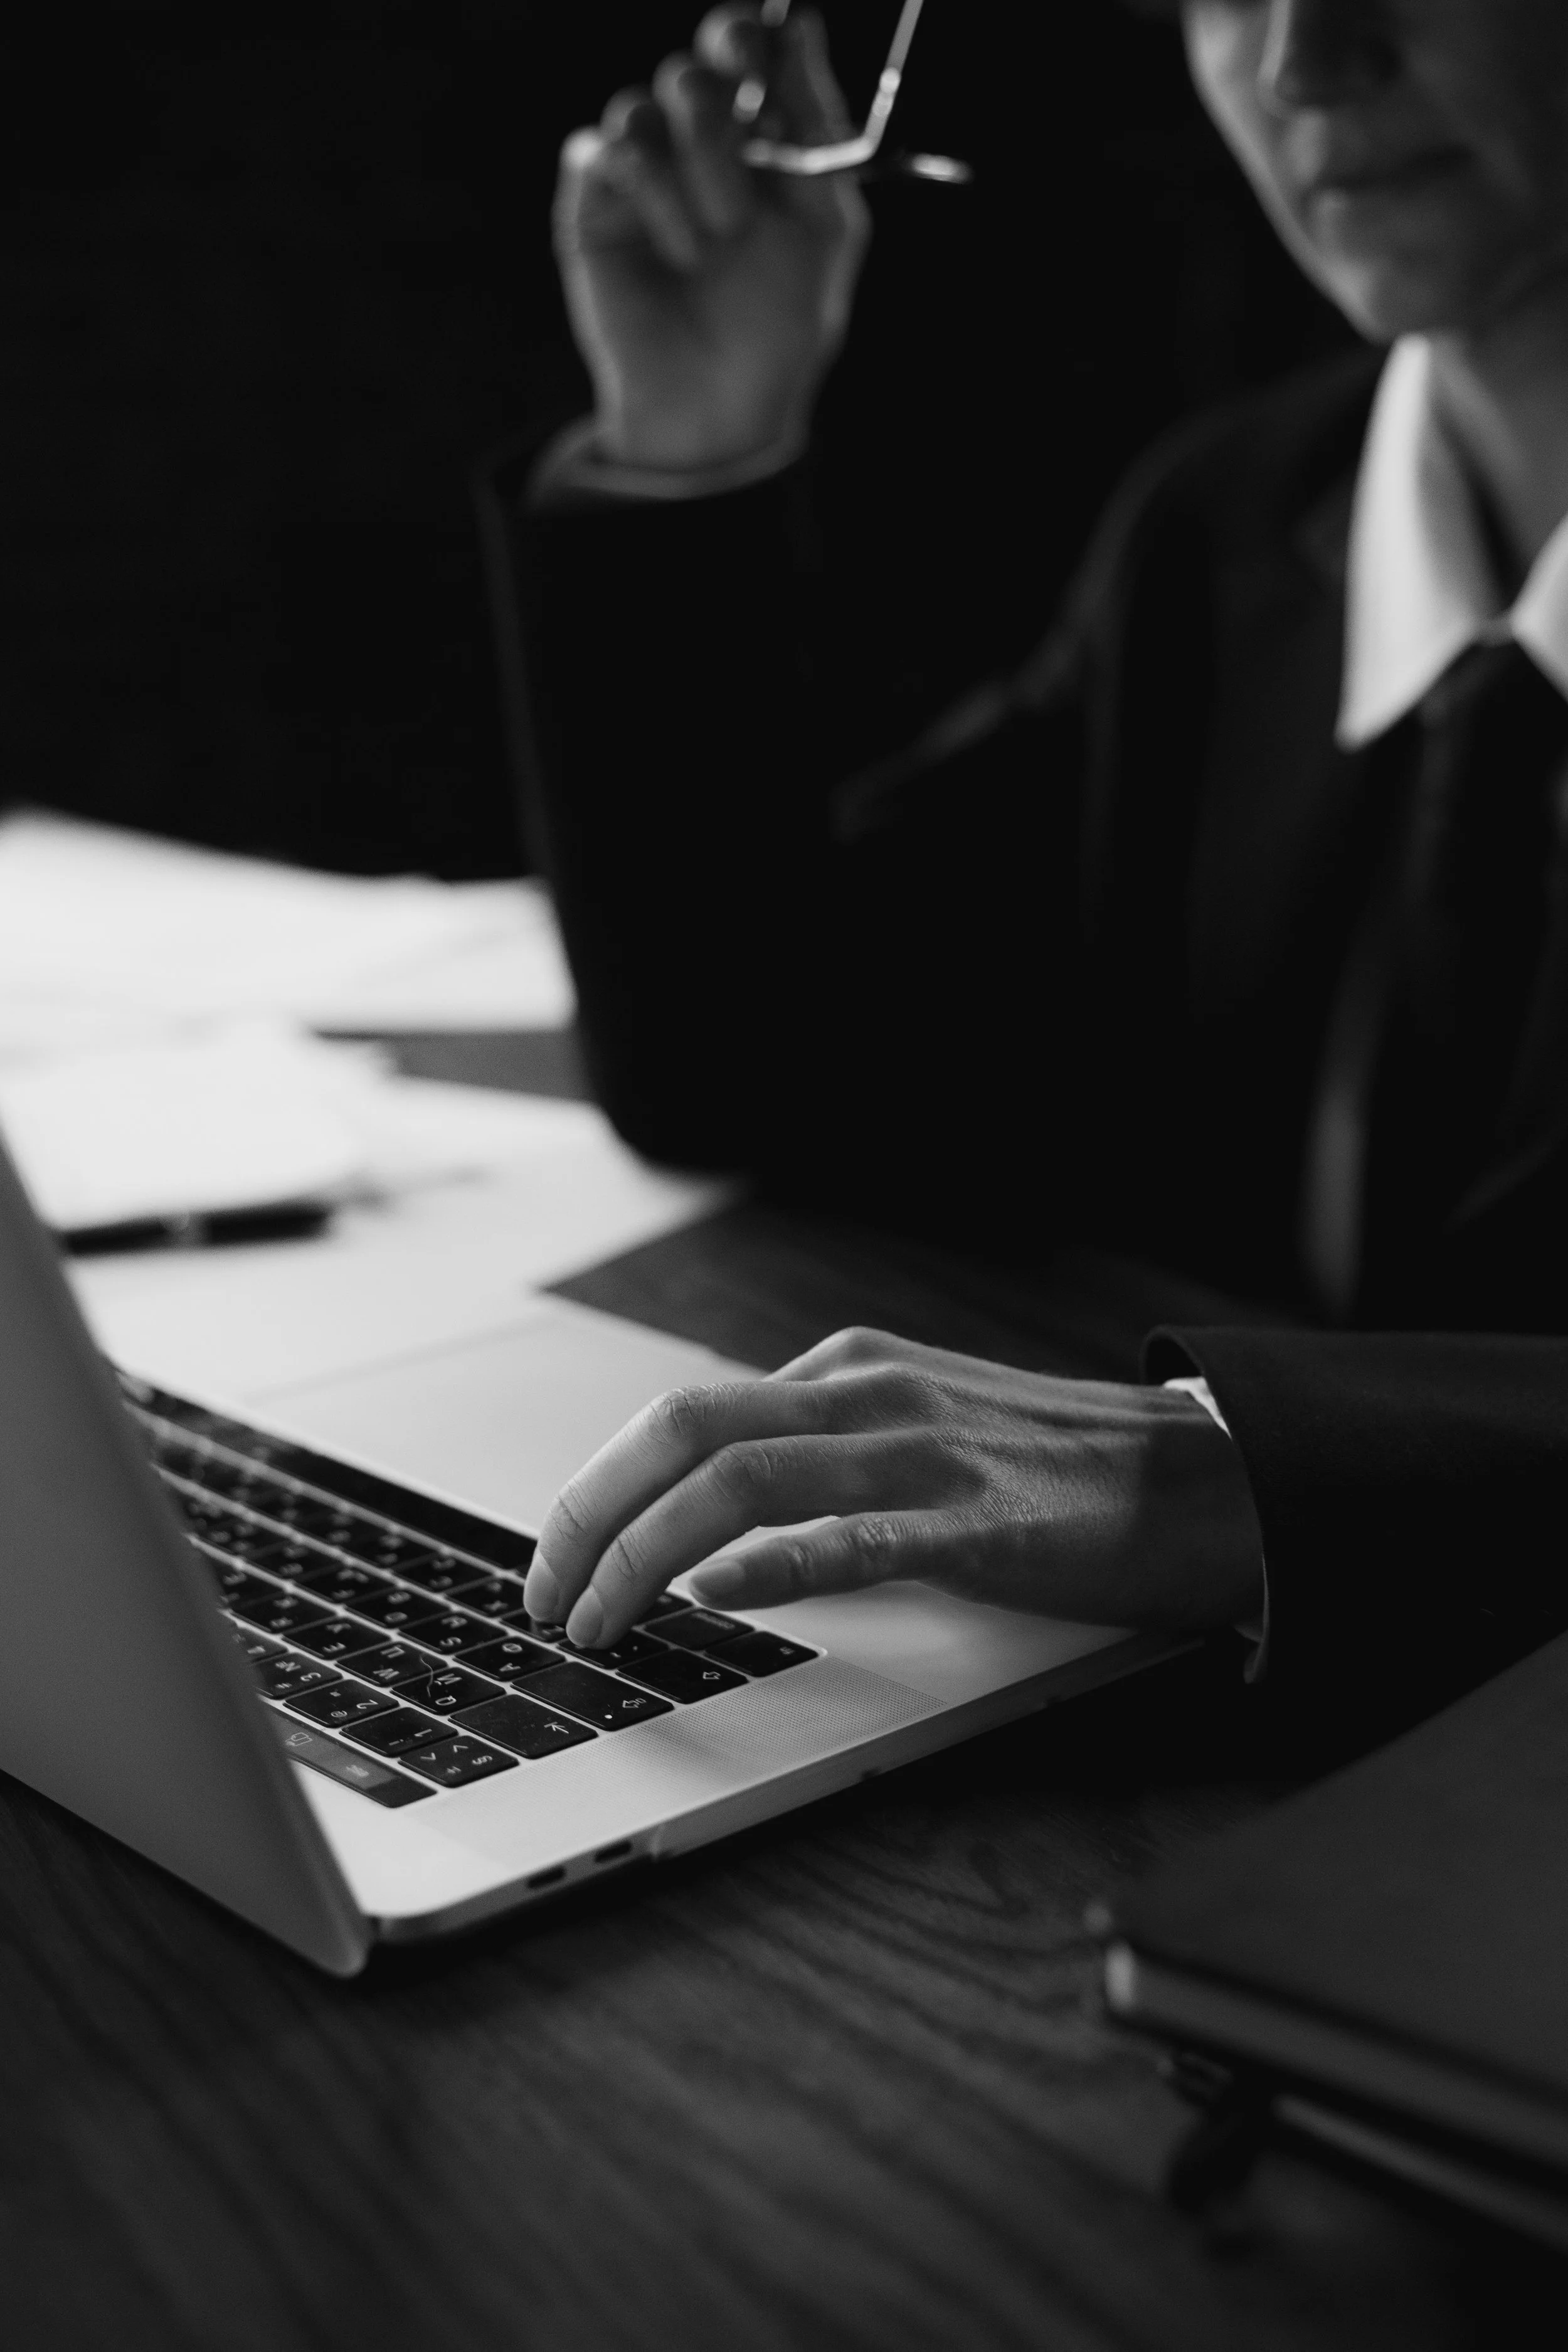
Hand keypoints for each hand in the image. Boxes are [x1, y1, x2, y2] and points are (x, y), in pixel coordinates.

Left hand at [524, 1327, 1266, 1649]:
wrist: (1207, 1478)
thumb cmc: (1053, 1466)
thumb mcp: (916, 1426)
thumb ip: (822, 1449)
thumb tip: (710, 1508)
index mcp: (848, 1371)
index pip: (681, 1414)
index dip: (598, 1489)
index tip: (558, 1559)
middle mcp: (872, 1393)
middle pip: (685, 1431)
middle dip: (591, 1515)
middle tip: (547, 1598)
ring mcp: (927, 1453)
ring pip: (744, 1479)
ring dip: (646, 1552)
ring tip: (601, 1618)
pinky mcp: (984, 1523)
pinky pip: (858, 1537)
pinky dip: (774, 1564)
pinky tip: (719, 1596)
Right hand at [554, 6, 869, 470]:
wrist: (721, 405)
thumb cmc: (778, 326)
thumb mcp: (825, 225)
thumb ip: (818, 127)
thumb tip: (803, 26)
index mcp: (754, 139)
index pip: (740, 48)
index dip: (745, 38)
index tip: (758, 64)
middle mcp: (691, 146)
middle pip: (690, 70)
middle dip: (720, 122)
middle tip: (746, 183)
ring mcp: (638, 173)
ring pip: (643, 108)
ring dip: (694, 171)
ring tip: (719, 243)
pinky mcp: (592, 202)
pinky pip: (606, 152)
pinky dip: (652, 195)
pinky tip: (680, 254)